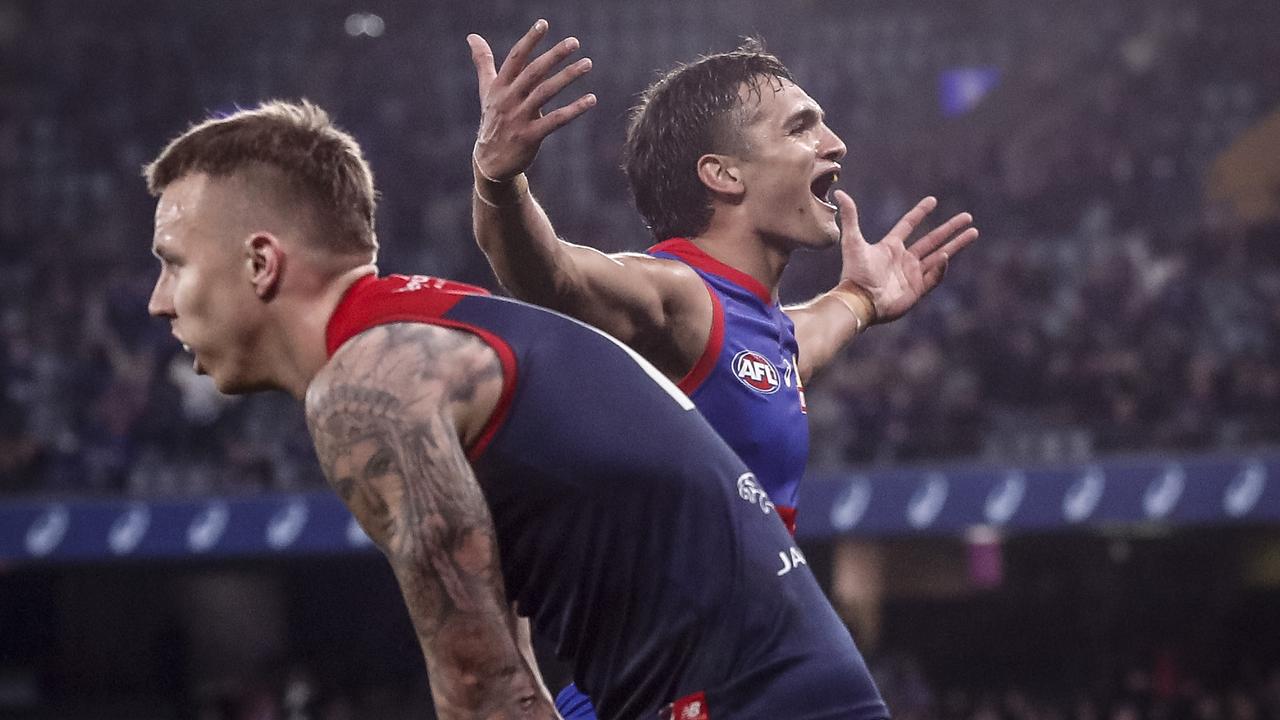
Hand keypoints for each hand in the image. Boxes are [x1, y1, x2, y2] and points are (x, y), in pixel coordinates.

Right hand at [468, 19, 596, 181]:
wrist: (490, 161)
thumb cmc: (492, 120)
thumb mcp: (486, 90)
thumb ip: (483, 62)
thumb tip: (472, 36)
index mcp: (499, 86)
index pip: (515, 58)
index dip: (529, 41)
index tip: (543, 23)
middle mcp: (509, 99)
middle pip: (533, 72)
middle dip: (554, 55)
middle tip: (575, 42)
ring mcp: (519, 118)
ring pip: (546, 92)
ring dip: (567, 77)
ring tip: (587, 63)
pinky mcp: (530, 136)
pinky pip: (556, 120)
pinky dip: (574, 109)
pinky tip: (591, 99)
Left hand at [834, 191, 977, 322]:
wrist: (859, 300)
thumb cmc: (855, 273)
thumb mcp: (852, 242)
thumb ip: (850, 217)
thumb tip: (840, 193)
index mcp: (890, 247)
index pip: (908, 225)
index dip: (920, 213)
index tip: (933, 200)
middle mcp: (904, 260)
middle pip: (932, 240)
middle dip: (950, 228)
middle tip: (968, 217)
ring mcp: (912, 275)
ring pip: (940, 256)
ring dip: (956, 244)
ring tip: (974, 232)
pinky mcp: (917, 290)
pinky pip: (933, 277)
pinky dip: (940, 268)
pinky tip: (947, 256)